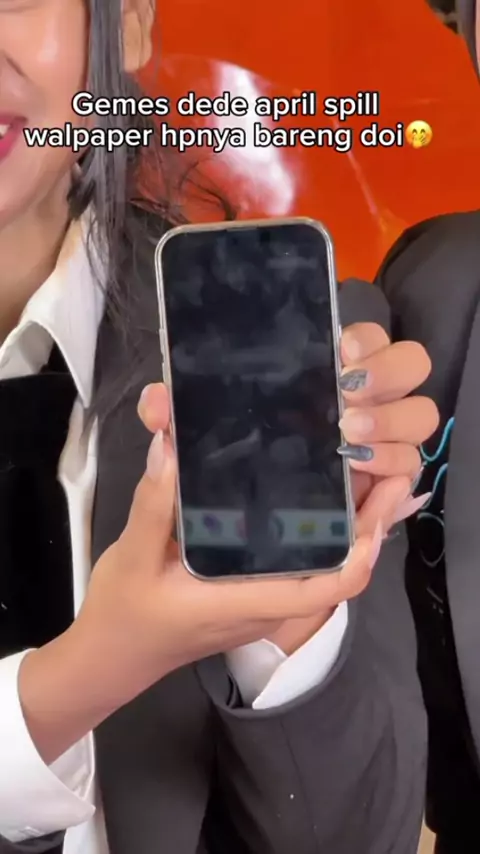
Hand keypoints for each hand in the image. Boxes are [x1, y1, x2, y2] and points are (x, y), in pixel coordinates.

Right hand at [18, 331, 437, 765]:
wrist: (111, 655)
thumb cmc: (125, 614)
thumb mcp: (133, 557)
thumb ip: (155, 505)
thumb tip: (171, 447)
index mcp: (246, 601)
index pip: (328, 587)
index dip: (362, 550)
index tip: (379, 506)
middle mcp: (266, 603)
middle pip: (337, 568)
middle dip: (368, 523)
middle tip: (384, 469)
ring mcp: (261, 600)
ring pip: (322, 565)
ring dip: (349, 525)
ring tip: (361, 472)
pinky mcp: (251, 592)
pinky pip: (300, 563)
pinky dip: (319, 532)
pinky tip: (315, 494)